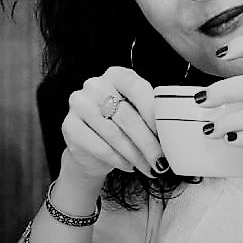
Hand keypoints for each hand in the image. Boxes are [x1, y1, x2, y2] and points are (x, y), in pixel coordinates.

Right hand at [62, 67, 168, 181]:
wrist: (91, 147)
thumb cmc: (121, 126)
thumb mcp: (137, 114)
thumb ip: (150, 115)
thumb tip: (173, 134)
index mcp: (117, 75)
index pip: (138, 89)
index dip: (153, 113)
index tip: (167, 134)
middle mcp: (95, 85)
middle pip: (127, 116)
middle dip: (147, 142)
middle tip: (160, 161)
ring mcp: (79, 104)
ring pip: (114, 134)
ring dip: (135, 155)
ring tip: (149, 167)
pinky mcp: (69, 126)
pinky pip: (99, 146)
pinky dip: (118, 160)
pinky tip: (129, 166)